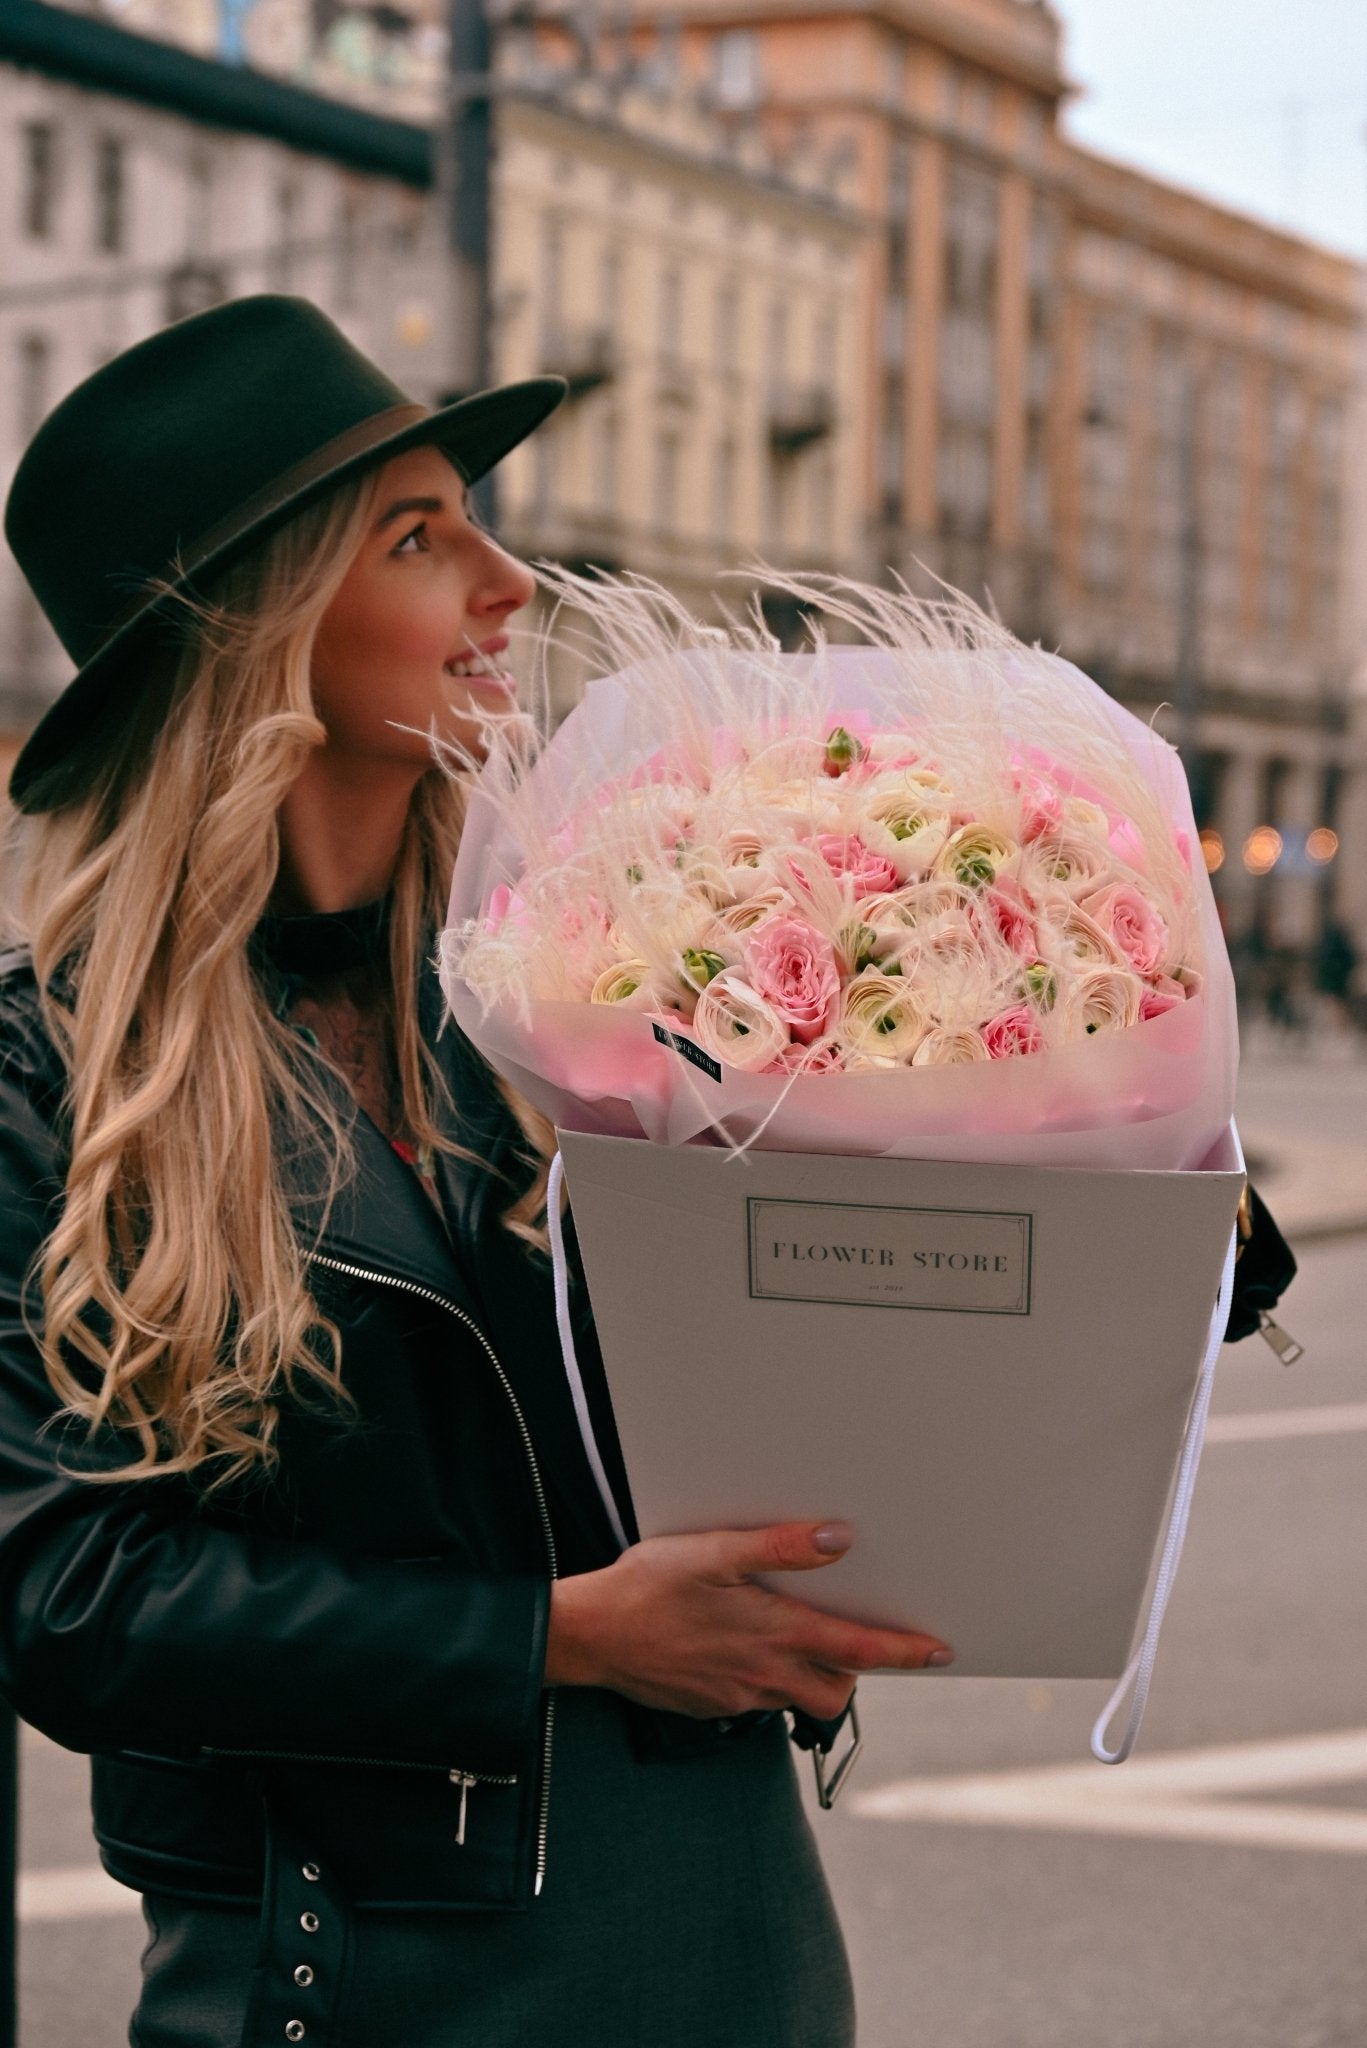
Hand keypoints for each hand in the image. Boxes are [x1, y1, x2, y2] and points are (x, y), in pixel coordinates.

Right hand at [544, 1521, 951, 1720]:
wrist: (589, 1637)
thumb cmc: (646, 1588)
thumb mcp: (712, 1552)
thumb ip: (778, 1547)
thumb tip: (838, 1539)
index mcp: (773, 1634)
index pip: (857, 1651)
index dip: (904, 1652)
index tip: (939, 1652)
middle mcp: (763, 1674)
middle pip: (836, 1692)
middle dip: (854, 1671)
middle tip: (855, 1638)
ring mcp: (736, 1696)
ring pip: (797, 1697)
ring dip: (810, 1673)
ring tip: (795, 1635)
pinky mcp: (711, 1705)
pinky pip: (758, 1699)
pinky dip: (769, 1677)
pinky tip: (744, 1646)